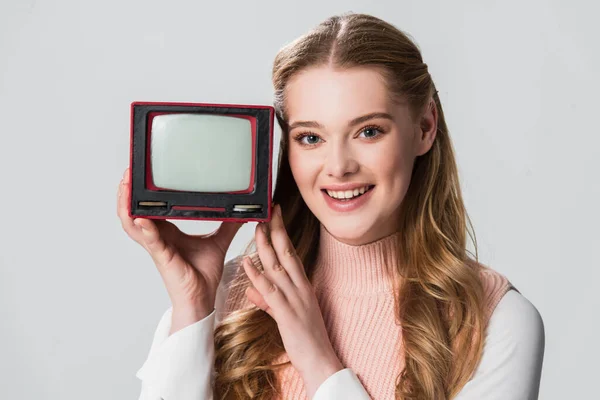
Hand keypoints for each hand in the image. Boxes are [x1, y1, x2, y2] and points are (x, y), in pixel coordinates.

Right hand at [116, 168, 243, 330]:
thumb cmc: (204, 273)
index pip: (148, 208)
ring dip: (126, 206)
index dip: (140, 192)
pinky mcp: (162, 258)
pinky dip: (145, 228)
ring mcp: (157, 247)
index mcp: (167, 231)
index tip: (140, 174)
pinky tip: (142, 218)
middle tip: (127, 173)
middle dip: (126, 193)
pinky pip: (150, 241)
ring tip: (125, 187)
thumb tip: (242, 210)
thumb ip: (228, 224)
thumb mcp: (218, 241)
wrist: (203, 298)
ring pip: (132, 224)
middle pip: (132, 212)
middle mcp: (158, 237)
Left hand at [242, 204, 343, 397]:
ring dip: (265, 246)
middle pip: (287, 253)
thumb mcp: (286, 316)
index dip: (282, 234)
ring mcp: (294, 299)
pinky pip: (270, 291)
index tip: (274, 217)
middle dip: (276, 230)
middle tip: (267, 211)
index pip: (291, 254)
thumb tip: (252, 289)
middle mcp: (300, 288)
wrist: (320, 360)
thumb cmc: (306, 338)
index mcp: (302, 286)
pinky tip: (247, 263)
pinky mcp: (287, 313)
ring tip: (256, 228)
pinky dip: (258, 275)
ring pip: (278, 267)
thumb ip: (267, 301)